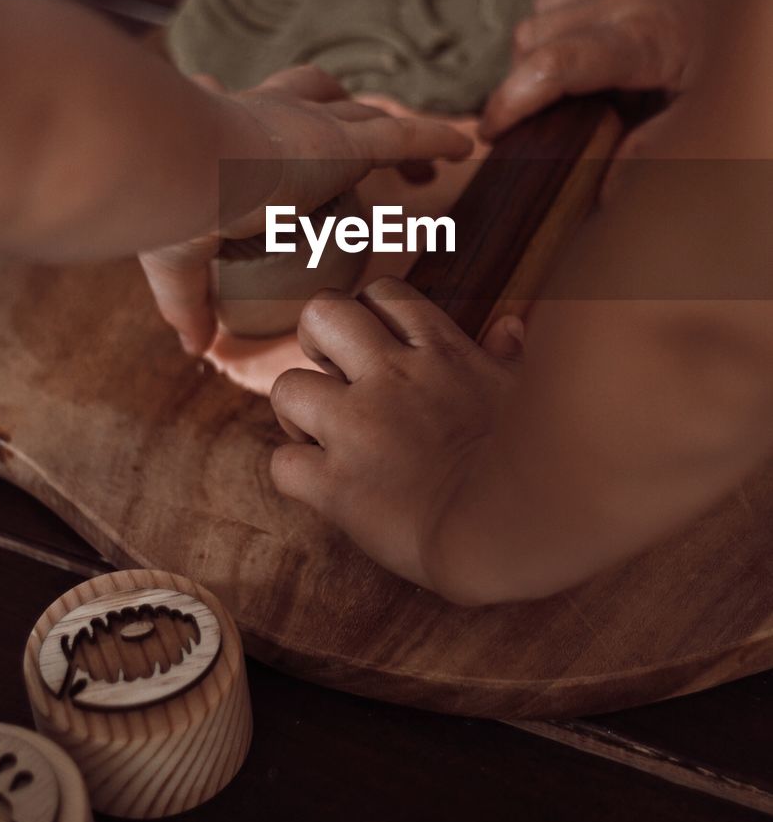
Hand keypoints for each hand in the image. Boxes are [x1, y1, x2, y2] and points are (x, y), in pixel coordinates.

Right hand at [140, 67, 471, 355]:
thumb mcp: (176, 260)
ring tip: (436, 166)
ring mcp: (316, 129)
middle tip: (383, 156)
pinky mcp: (345, 141)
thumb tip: (194, 348)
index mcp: (240, 144)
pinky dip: (435, 140)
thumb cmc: (173, 207)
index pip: (272, 125)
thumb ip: (189, 303)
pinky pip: (404, 138)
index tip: (301, 161)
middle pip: (330, 109)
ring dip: (405, 139)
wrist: (183, 170)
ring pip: (372, 120)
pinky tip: (464, 146)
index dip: (288, 129)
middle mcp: (281, 123)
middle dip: (357, 123)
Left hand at [269, 277, 523, 595]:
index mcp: (439, 350)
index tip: (378, 346)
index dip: (369, 313)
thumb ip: (509, 356)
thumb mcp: (526, 395)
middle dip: (315, 337)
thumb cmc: (538, 462)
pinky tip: (325, 487)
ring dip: (297, 410)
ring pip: (286, 386)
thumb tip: (510, 324)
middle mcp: (389, 376)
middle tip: (332, 373)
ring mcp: (357, 428)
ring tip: (320, 435)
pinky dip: (297, 475)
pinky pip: (282, 464)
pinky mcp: (336, 485)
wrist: (519, 529)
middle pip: (320, 313)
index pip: (382, 292)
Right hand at [480, 0, 734, 139]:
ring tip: (560, 91)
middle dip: (523, 82)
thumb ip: (654, 149)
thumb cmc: (755, 67)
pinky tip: (582, 56)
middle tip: (535, 125)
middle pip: (534, 37)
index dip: (512, 100)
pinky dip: (557, 25)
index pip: (555, 63)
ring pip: (540, 11)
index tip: (494, 132)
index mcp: (649, 36)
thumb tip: (603, 190)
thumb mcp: (711, 116)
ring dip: (536, 51)